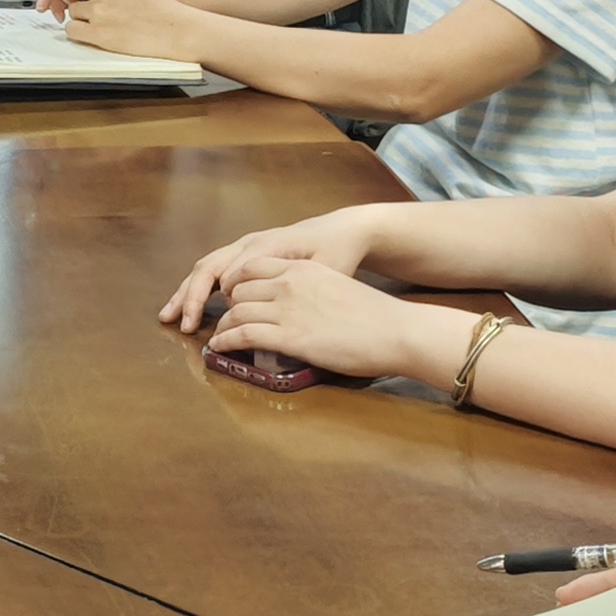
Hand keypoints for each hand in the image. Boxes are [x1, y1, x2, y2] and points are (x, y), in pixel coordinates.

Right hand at [155, 210, 368, 329]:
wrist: (342, 231)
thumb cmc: (335, 252)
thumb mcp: (322, 270)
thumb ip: (294, 285)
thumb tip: (261, 306)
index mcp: (265, 246)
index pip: (228, 272)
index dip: (213, 298)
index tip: (209, 327)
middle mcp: (249, 243)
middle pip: (208, 267)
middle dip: (189, 295)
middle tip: (176, 322)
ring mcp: (246, 247)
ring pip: (207, 267)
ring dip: (187, 292)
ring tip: (169, 315)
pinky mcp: (247, 255)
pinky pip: (216, 269)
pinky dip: (199, 288)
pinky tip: (190, 306)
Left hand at [193, 257, 450, 383]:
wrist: (397, 330)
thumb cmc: (374, 316)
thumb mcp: (336, 287)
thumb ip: (310, 290)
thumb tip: (296, 306)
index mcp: (302, 268)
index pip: (252, 266)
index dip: (235, 283)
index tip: (231, 298)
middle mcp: (289, 282)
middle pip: (239, 289)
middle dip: (226, 305)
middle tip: (220, 320)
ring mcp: (287, 308)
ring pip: (236, 312)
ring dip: (222, 326)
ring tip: (218, 337)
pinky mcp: (289, 336)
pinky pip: (242, 335)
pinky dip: (226, 342)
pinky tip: (221, 348)